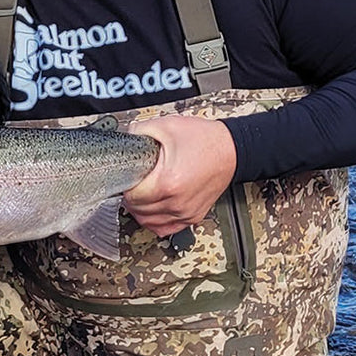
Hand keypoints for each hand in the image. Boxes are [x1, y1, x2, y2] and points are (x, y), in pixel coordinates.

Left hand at [123, 115, 236, 237]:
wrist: (231, 149)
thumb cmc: (204, 139)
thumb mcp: (166, 126)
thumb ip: (139, 131)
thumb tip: (125, 139)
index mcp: (168, 182)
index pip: (131, 196)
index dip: (124, 184)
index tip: (127, 176)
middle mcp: (177, 202)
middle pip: (138, 211)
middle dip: (131, 197)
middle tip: (133, 182)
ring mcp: (186, 212)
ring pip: (149, 223)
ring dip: (140, 210)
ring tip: (141, 194)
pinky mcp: (193, 216)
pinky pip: (166, 229)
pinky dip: (155, 221)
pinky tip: (152, 208)